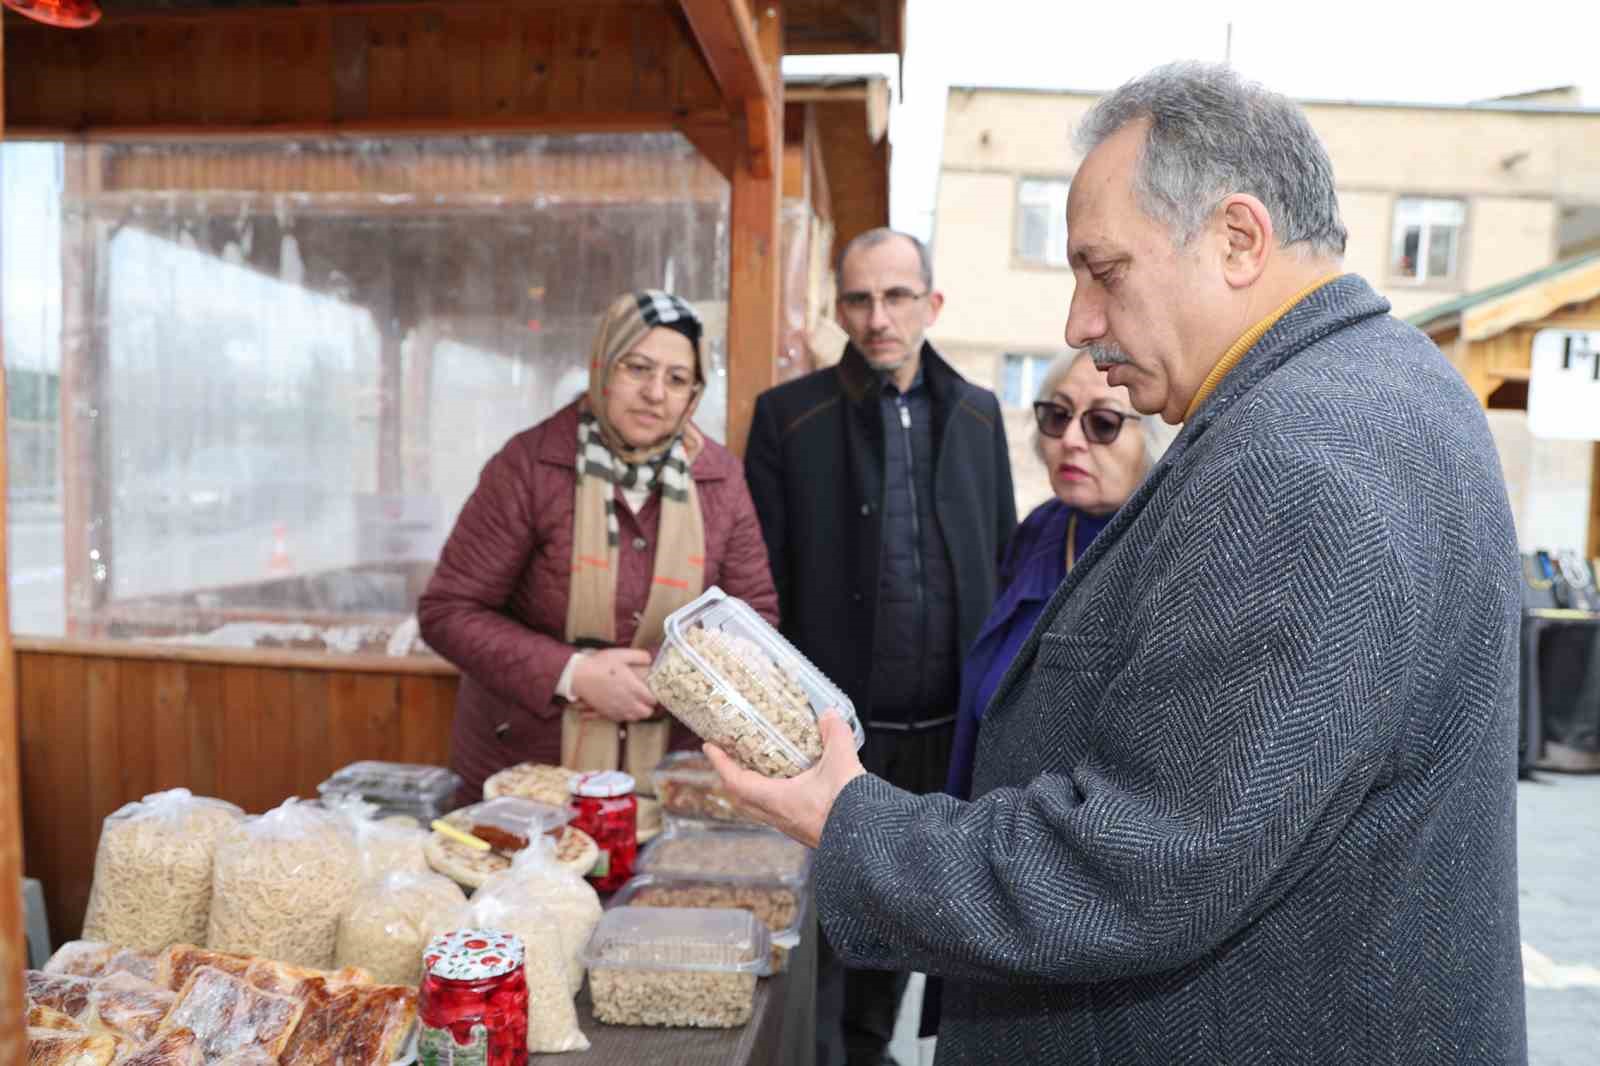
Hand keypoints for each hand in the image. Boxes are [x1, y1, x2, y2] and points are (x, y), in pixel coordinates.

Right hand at [571, 648, 656, 721]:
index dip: (655, 695)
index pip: (652, 699)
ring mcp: (617, 709)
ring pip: (636, 718)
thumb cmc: (600, 664)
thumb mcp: (621, 654)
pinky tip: (624, 707)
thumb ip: (639, 656)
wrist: (579, 676)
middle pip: (647, 712)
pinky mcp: (607, 713)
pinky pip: (623, 719)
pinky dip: (627, 715)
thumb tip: (650, 660)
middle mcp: (627, 701)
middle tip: (646, 699)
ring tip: (637, 703)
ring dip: (639, 712)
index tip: (652, 690)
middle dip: (649, 706)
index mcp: (633, 687)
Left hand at [704, 711, 864, 847]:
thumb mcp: (842, 762)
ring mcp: (791, 825)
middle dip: (731, 776)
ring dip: (751, 788)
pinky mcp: (805, 830)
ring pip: (759, 807)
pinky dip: (773, 796)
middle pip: (741, 798)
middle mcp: (779, 816)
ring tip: (756, 769)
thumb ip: (835, 734)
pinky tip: (790, 784)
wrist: (869, 842)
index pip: (736, 782)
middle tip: (729, 757)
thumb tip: (829, 715)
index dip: (720, 763)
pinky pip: (777, 812)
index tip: (709, 747)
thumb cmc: (849, 809)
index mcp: (778, 800)